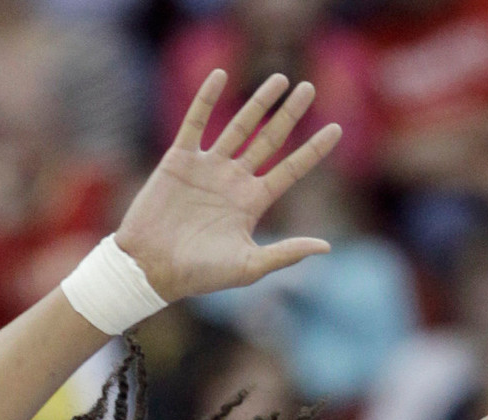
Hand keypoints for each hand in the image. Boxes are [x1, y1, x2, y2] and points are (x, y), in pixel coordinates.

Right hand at [115, 73, 339, 305]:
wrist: (150, 268)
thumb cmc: (199, 275)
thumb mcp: (248, 267)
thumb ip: (286, 253)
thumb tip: (326, 246)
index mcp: (251, 203)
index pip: (290, 170)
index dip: (313, 150)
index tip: (337, 129)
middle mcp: (233, 181)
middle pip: (269, 140)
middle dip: (289, 115)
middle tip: (309, 88)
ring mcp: (207, 167)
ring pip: (239, 125)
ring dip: (259, 102)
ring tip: (281, 79)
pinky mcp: (179, 160)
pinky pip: (195, 122)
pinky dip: (206, 98)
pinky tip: (220, 75)